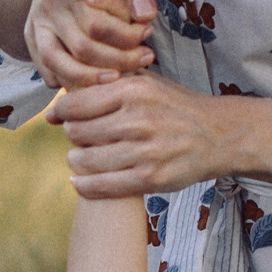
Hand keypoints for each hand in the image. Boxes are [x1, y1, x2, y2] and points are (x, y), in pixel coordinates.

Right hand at [15, 0, 154, 89]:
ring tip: (120, 76)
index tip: (148, 33)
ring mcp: (37, 25)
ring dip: (91, 79)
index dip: (128, 36)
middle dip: (118, 60)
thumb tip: (145, 15)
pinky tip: (94, 78)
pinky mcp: (32, 37)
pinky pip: (46, 69)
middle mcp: (48, 9)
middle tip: (145, 58)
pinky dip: (68, 81)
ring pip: (59, 66)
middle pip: (82, 50)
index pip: (98, 26)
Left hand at [50, 73, 236, 197]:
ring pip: (85, 160)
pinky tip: (80, 181)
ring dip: (76, 161)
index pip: (75, 104)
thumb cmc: (175, 108)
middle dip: (73, 137)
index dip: (63, 113)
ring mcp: (145, 150)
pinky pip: (101, 186)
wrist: (219, 135)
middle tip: (81, 139)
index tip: (64, 119)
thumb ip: (102, 91)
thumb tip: (53, 111)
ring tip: (81, 158)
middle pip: (77, 132)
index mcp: (135, 90)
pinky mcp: (150, 178)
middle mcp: (139, 118)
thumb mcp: (146, 85)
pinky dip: (84, 185)